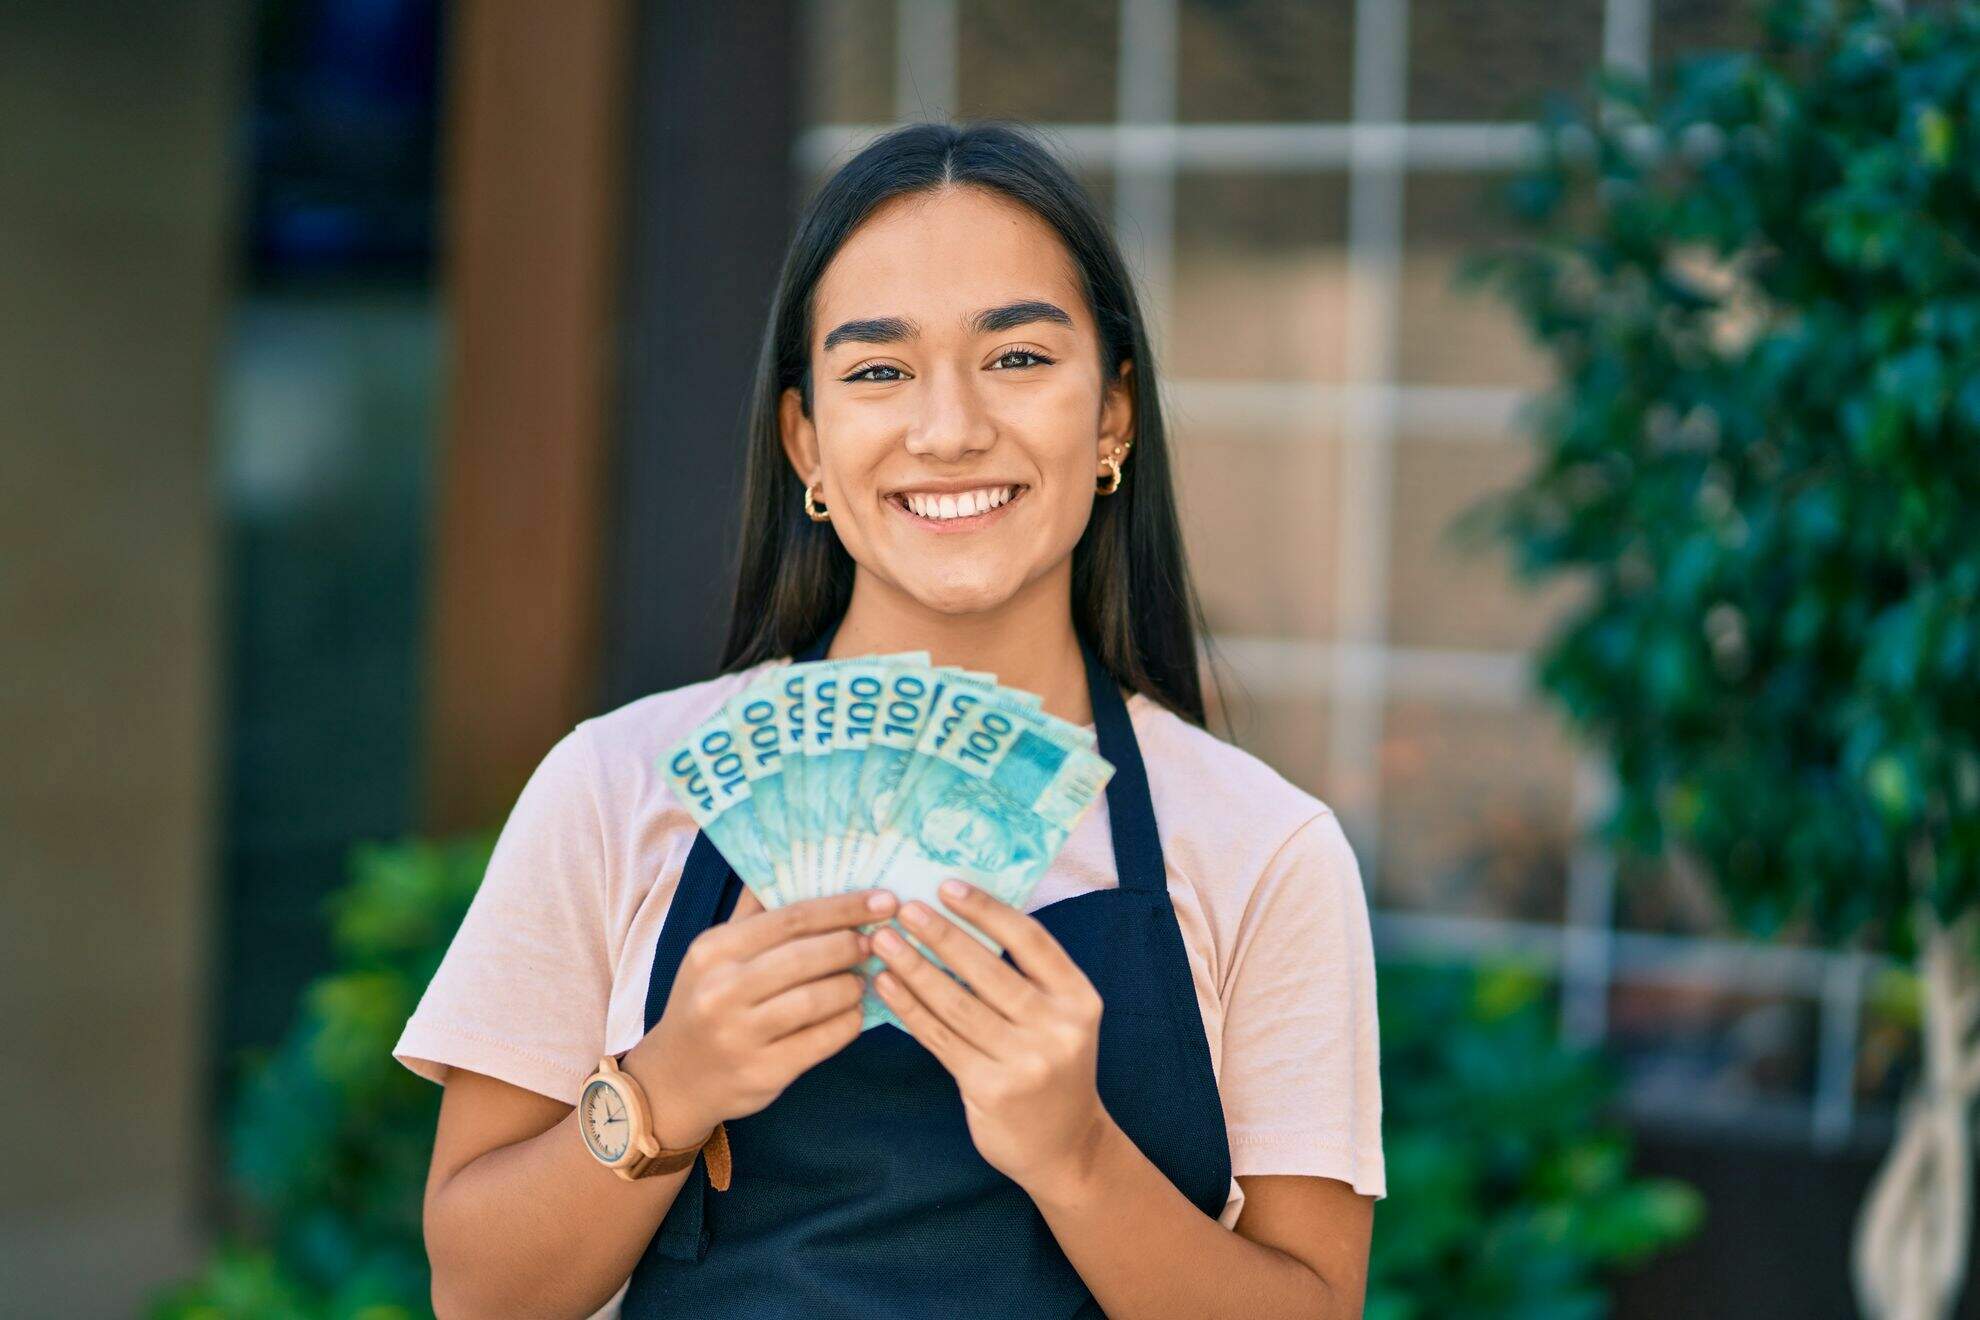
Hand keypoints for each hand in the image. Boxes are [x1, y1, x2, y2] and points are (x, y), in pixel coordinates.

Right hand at [625, 885, 898, 1145]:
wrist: (675, 1079)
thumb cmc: (705, 1003)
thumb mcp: (714, 954)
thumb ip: (753, 913)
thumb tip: (796, 863)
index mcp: (714, 950)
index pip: (791, 917)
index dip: (844, 907)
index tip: (883, 900)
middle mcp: (722, 990)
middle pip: (806, 956)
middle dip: (852, 945)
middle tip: (878, 942)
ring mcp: (740, 1035)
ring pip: (816, 1000)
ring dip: (852, 987)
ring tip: (863, 980)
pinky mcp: (762, 1073)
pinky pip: (821, 1041)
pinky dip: (848, 1023)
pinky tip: (855, 1013)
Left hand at [870, 879, 1110, 1197]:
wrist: (1067, 1147)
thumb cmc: (1052, 1068)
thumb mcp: (1060, 1019)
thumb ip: (1025, 979)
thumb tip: (958, 921)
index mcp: (1078, 998)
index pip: (1029, 940)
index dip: (986, 910)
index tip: (947, 886)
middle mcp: (1058, 1027)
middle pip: (988, 970)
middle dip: (940, 935)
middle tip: (903, 908)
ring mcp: (1026, 1061)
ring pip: (957, 1004)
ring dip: (914, 968)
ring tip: (883, 942)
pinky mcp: (992, 1089)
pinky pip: (941, 1039)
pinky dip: (909, 1009)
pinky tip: (886, 986)